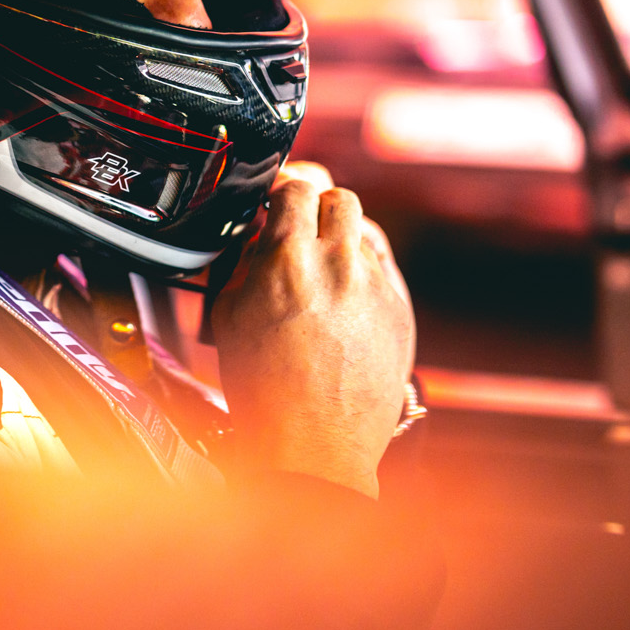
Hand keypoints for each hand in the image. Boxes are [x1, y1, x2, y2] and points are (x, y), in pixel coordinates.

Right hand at [212, 162, 415, 499]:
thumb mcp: (229, 316)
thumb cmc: (264, 388)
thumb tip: (256, 236)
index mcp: (287, 260)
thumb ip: (244, 263)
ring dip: (340, 237)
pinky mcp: (400, 309)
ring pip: (364, 230)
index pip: (294, 186)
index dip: (279, 189)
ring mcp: (376, 286)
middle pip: (338, 197)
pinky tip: (342, 298)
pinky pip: (382, 267)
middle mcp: (339, 264)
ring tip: (319, 267)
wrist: (314, 443)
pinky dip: (361, 271)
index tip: (271, 200)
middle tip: (297, 228)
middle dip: (315, 206)